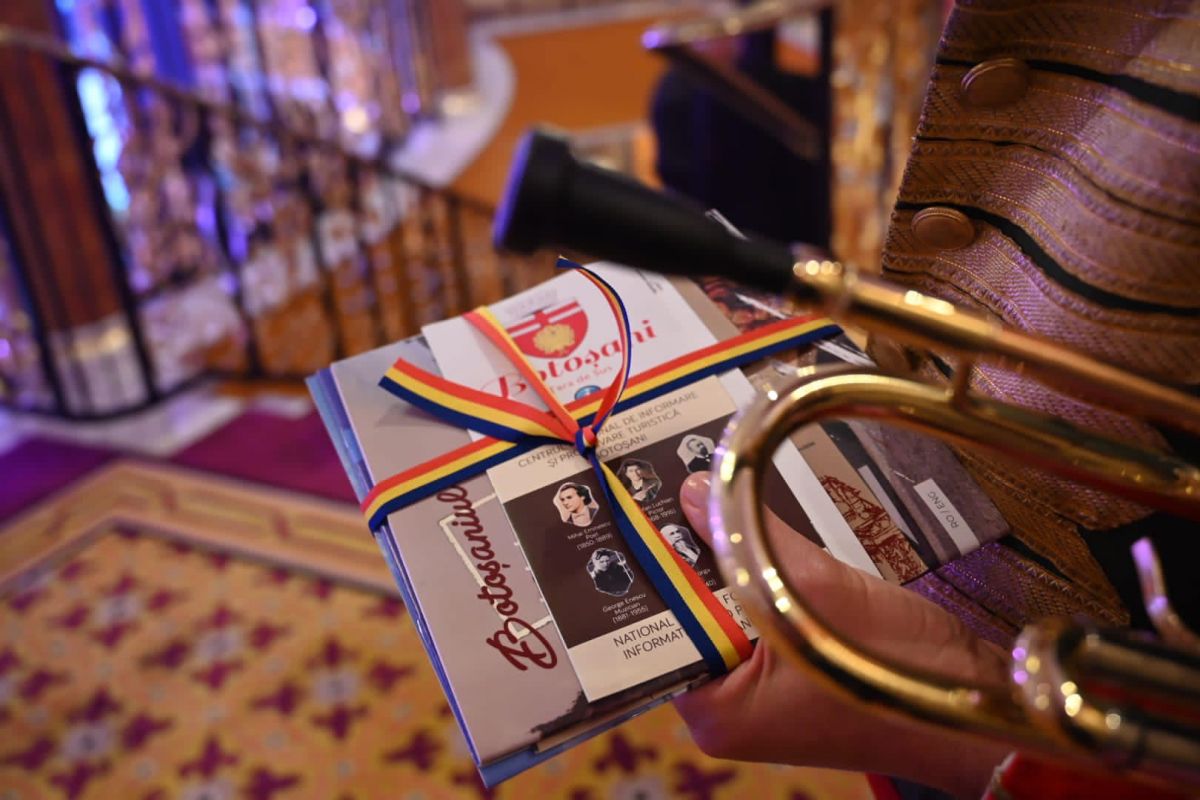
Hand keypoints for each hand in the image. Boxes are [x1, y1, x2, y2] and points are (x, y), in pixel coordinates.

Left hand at [674, 472, 1010, 798]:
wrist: (975, 691)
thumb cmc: (900, 667)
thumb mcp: (816, 590)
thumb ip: (746, 537)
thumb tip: (691, 491)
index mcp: (716, 712)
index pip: (653, 634)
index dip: (647, 572)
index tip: (634, 512)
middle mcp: (725, 709)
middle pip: (684, 619)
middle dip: (683, 557)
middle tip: (661, 490)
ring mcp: (756, 692)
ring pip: (719, 611)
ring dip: (718, 561)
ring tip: (697, 496)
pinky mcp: (784, 670)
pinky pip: (751, 614)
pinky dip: (749, 574)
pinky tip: (740, 527)